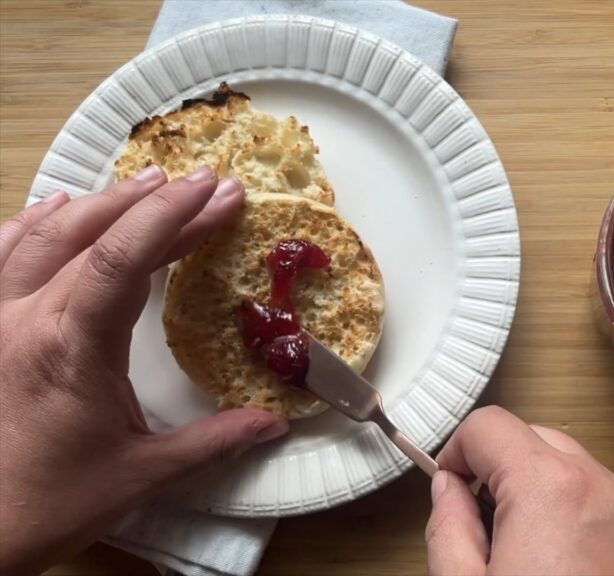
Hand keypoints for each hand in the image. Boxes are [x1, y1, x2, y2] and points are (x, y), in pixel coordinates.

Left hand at [0, 166, 288, 573]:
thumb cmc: (50, 503)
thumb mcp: (142, 473)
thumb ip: (213, 440)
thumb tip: (272, 423)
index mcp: (69, 346)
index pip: (121, 257)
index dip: (172, 215)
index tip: (218, 192)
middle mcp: (23, 319)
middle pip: (90, 233)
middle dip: (154, 203)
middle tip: (207, 184)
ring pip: (42, 234)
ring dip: (101, 203)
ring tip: (149, 183)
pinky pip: (0, 254)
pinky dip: (34, 223)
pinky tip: (58, 207)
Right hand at [426, 406, 613, 574]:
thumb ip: (447, 526)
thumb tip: (448, 489)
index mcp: (549, 489)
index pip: (490, 426)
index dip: (457, 452)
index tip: (449, 487)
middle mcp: (602, 488)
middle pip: (535, 439)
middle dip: (500, 470)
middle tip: (481, 527)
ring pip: (573, 469)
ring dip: (540, 492)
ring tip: (524, 557)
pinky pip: (604, 502)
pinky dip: (576, 516)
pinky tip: (560, 571)